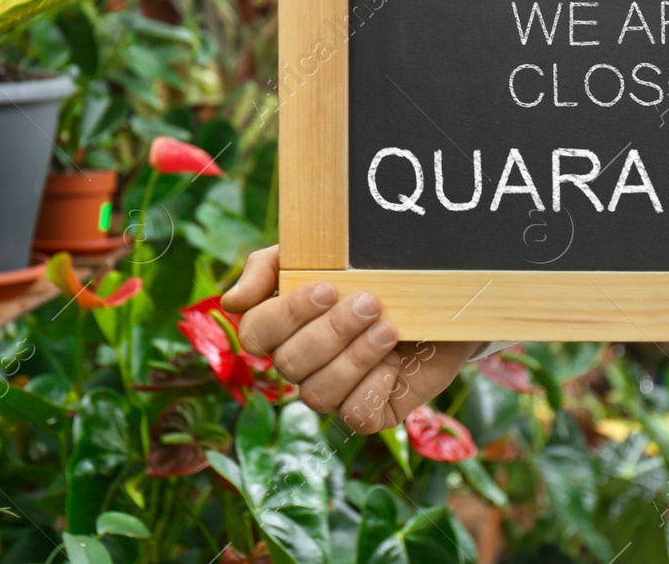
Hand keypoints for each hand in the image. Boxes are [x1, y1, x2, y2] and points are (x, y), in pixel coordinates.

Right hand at [222, 246, 479, 432]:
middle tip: (369, 302)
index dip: (286, 315)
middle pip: (289, 363)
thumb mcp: (320, 253)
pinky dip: (374, 387)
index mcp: (282, 328)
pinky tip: (394, 361)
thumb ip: (268, 267)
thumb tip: (231, 303)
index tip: (326, 287)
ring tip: (387, 328)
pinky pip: (356, 415)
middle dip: (331, 332)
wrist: (437, 293)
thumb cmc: (370, 269)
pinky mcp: (371, 411)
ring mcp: (334, 392)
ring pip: (318, 394)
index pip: (256, 334)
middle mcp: (302, 365)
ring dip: (354, 358)